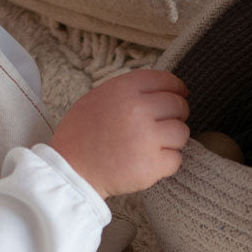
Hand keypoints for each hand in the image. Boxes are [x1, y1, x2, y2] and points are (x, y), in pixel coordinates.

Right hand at [48, 69, 189, 198]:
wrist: (70, 171)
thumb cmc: (80, 135)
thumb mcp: (97, 98)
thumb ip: (128, 92)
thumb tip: (161, 91)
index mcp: (124, 89)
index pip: (165, 80)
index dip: (177, 88)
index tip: (180, 94)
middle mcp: (138, 110)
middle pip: (178, 105)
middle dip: (176, 115)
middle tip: (163, 125)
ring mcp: (147, 138)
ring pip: (182, 133)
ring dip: (172, 140)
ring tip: (153, 146)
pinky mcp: (152, 165)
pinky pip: (176, 159)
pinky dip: (166, 163)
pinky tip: (149, 163)